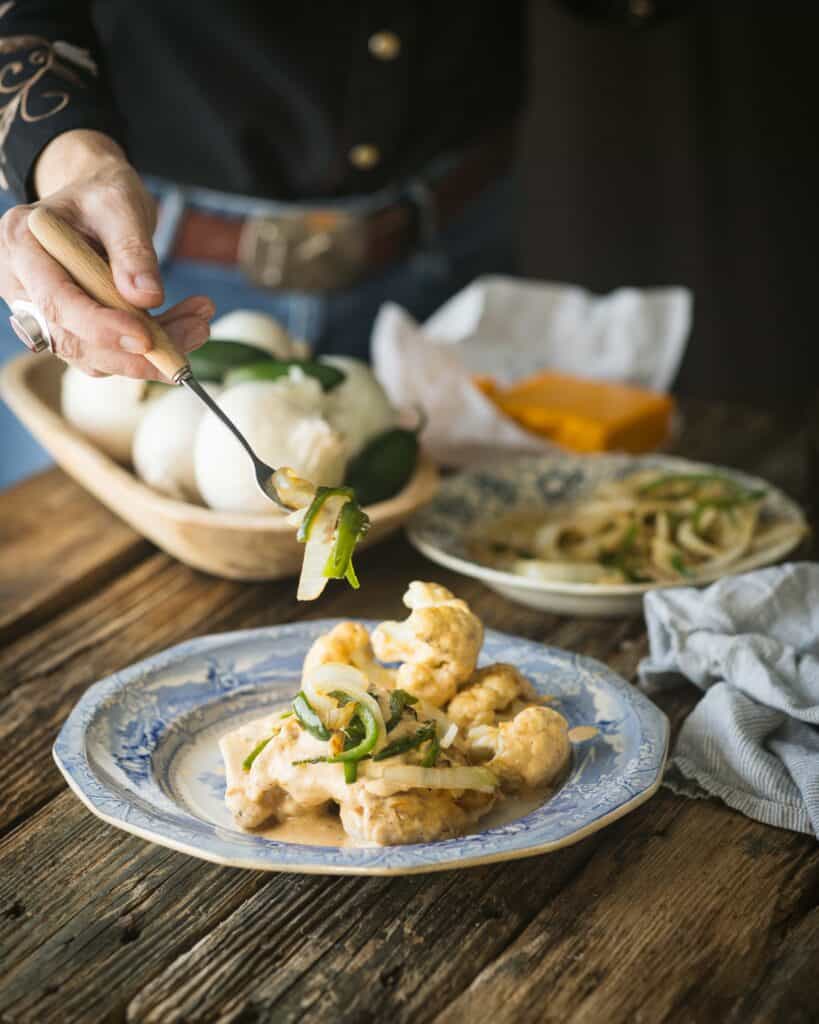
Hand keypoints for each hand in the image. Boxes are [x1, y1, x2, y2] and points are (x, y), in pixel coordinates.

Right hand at [0, 131, 213, 378]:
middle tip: (196, 332)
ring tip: (200, 324)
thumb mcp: (120, 205)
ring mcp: (45, 315)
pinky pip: (110, 353)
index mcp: (22, 245)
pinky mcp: (73, 331)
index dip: (100, 326)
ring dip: (154, 351)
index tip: (146, 338)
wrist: (96, 204)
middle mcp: (24, 287)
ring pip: (97, 355)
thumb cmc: (102, 195)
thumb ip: (131, 249)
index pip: (56, 301)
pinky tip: (188, 324)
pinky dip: (153, 347)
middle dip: (137, 350)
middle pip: (75, 340)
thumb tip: (147, 298)